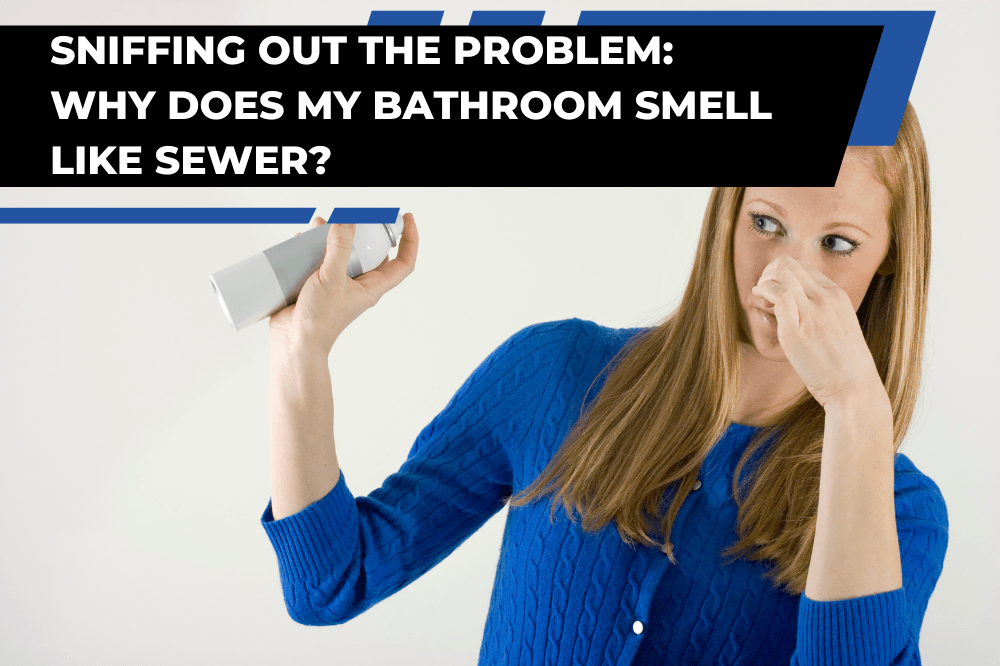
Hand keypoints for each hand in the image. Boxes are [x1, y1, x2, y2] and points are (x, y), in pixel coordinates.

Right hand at [268, 213, 418, 354]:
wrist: (294, 342)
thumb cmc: (319, 321)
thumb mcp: (331, 279)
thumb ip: (339, 250)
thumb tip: (347, 223)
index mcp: (372, 287)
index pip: (403, 263)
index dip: (410, 240)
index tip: (407, 219)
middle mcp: (359, 284)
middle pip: (371, 252)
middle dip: (363, 232)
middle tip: (352, 217)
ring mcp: (339, 283)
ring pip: (344, 253)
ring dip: (334, 237)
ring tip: (320, 224)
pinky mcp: (319, 283)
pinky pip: (321, 260)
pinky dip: (314, 248)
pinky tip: (302, 240)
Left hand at [750, 256, 884, 407]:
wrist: (854, 388)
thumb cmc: (843, 363)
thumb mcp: (837, 325)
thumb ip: (820, 310)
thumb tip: (793, 302)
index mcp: (837, 295)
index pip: (802, 266)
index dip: (781, 273)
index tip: (774, 289)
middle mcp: (826, 298)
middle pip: (788, 264)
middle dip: (769, 272)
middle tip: (763, 291)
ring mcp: (813, 313)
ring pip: (781, 274)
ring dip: (764, 282)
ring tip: (761, 299)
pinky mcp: (797, 331)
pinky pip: (779, 296)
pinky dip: (764, 294)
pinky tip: (762, 305)